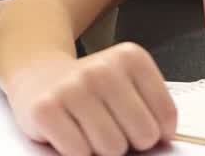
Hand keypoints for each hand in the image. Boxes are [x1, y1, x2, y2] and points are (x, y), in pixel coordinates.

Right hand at [6, 43, 175, 155]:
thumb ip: (151, 108)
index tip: (137, 122)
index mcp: (131, 58)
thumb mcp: (128, 84)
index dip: (155, 131)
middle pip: (142, 135)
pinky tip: (68, 130)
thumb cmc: (89, 88)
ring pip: (112, 147)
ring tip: (87, 126)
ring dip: (101, 147)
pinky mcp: (45, 109)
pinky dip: (76, 150)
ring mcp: (73, 87)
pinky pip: (79, 153)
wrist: (38, 75)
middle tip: (110, 126)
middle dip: (129, 140)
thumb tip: (164, 138)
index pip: (166, 116)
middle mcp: (103, 69)